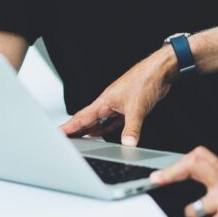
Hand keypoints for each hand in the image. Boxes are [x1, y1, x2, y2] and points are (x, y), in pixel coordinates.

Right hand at [60, 49, 174, 145]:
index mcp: (105, 101)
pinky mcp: (128, 107)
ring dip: (91, 130)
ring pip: (100, 121)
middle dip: (76, 130)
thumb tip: (127, 145)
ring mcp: (118, 104)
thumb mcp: (137, 109)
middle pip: (88, 120)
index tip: (57, 134)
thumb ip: (131, 129)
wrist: (159, 71)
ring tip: (81, 140)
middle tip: (65, 140)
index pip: (82, 117)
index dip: (69, 127)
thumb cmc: (145, 80)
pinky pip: (113, 121)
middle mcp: (108, 102)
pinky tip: (102, 133)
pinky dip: (106, 128)